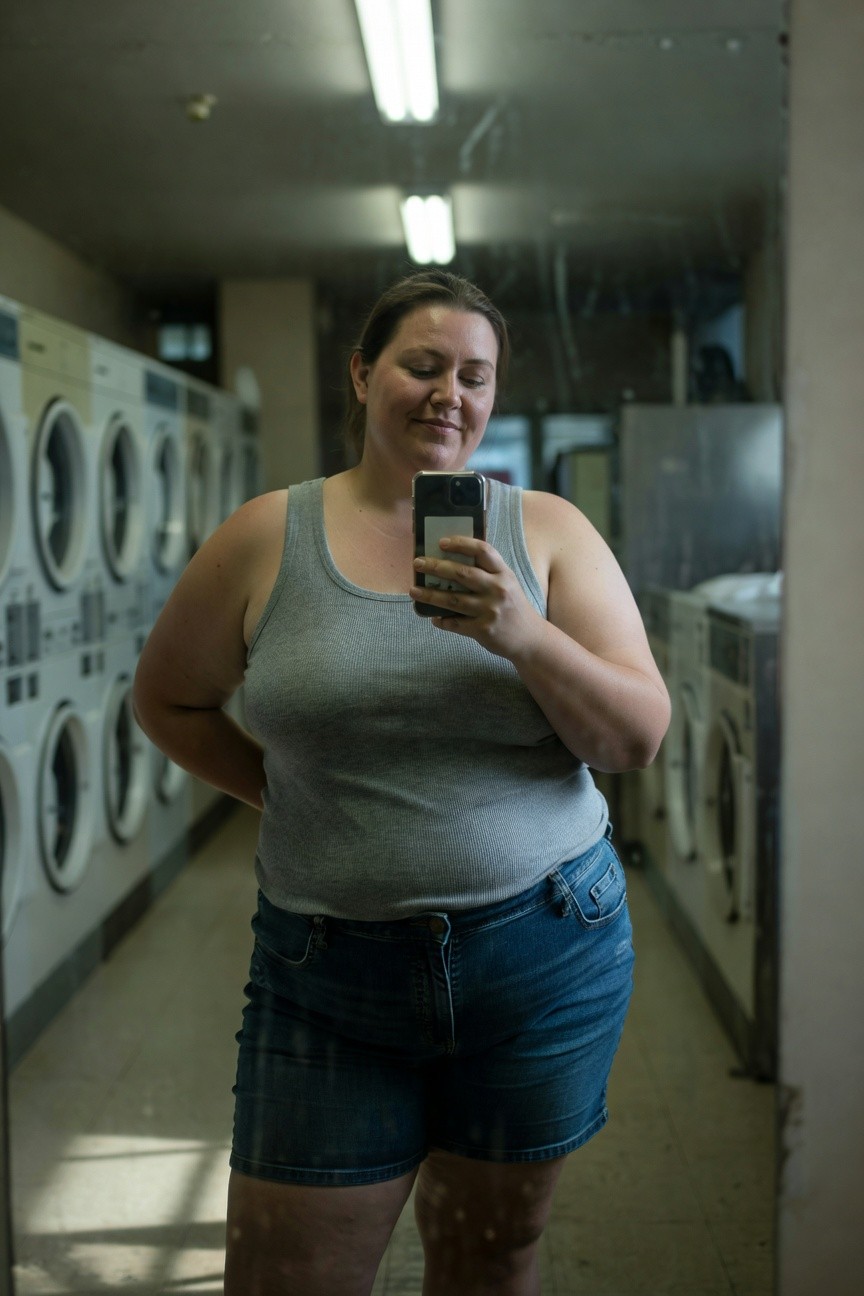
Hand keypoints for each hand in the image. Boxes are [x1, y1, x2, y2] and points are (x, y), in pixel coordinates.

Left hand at [410, 536, 543, 659]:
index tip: (441, 542)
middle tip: (418, 563)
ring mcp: (490, 610)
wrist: (530, 638)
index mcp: (504, 574)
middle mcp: (498, 589)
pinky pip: (455, 623)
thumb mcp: (507, 583)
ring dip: (430, 595)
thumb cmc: (513, 606)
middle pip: (462, 573)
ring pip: (453, 600)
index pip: (482, 550)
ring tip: (414, 591)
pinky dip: (441, 620)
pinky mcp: (483, 630)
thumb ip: (487, 572)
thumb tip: (451, 561)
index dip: (461, 543)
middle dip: (436, 567)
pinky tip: (432, 617)